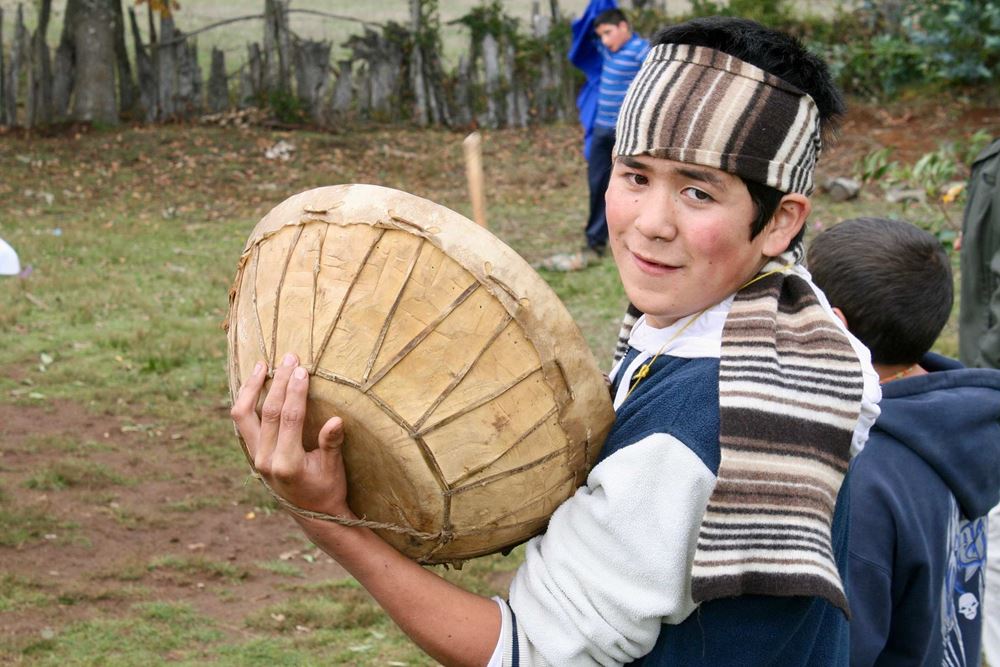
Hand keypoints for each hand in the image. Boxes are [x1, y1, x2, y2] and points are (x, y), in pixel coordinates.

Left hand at [230, 353, 350, 517]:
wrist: (312, 514)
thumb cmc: (328, 490)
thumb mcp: (334, 469)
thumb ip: (331, 444)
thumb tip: (336, 420)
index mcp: (287, 463)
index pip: (289, 418)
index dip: (296, 392)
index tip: (303, 370)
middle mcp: (265, 459)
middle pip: (268, 411)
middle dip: (280, 382)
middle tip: (290, 358)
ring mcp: (255, 456)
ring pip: (244, 415)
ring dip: (253, 388)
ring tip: (262, 365)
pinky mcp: (253, 453)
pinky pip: (243, 421)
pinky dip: (247, 399)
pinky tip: (256, 384)